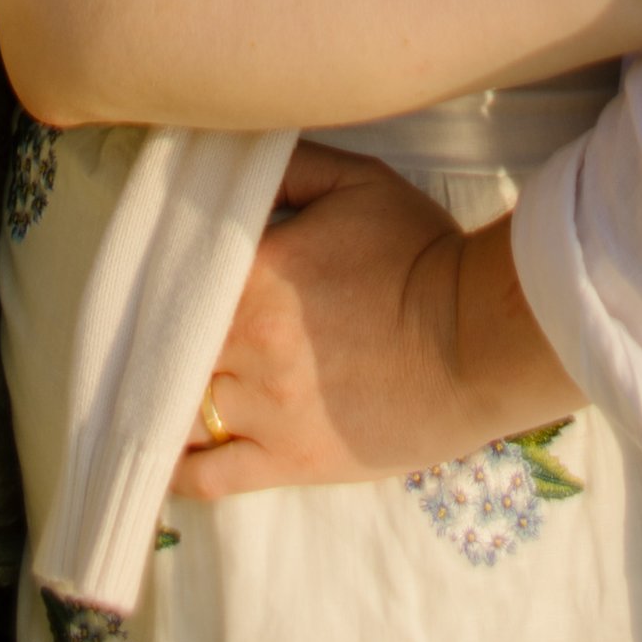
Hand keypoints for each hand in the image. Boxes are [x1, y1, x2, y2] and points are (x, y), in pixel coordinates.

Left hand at [170, 142, 568, 499]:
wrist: (477, 339)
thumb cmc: (420, 254)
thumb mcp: (358, 183)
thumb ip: (286, 168)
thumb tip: (230, 164)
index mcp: (258, 273)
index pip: (176, 276)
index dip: (166, 276)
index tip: (164, 274)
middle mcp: (250, 345)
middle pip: (172, 343)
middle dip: (166, 334)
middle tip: (164, 326)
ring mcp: (266, 411)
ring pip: (185, 405)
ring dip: (173, 390)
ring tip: (167, 379)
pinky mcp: (288, 462)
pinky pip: (207, 477)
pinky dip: (178, 469)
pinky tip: (168, 452)